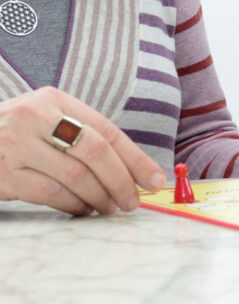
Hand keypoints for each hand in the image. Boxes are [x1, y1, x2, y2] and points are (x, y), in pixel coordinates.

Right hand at [0, 87, 165, 215]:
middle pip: (95, 152)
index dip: (135, 157)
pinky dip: (73, 205)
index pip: (106, 130)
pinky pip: (51, 194)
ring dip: (99, 197)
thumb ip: (82, 134)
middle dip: (121, 180)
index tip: (154, 178)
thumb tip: (130, 166)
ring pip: (75, 177)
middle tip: (133, 201)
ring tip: (110, 207)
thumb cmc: (16, 131)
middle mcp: (36, 118)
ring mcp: (17, 146)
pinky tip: (83, 209)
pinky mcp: (5, 174)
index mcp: (55, 100)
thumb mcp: (46, 117)